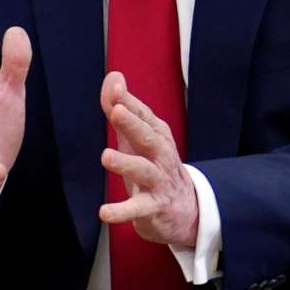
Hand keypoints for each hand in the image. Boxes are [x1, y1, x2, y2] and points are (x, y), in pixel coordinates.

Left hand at [97, 71, 199, 247]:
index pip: (143, 115)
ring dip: (126, 163)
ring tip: (107, 156)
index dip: (129, 102)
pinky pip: (138, 209)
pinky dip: (122, 212)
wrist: (185, 209)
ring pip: (144, 171)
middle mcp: (160, 155)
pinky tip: (104, 212)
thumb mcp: (137, 137)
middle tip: (116, 112)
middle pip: (148, 137)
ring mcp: (159, 181)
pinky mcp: (154, 207)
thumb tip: (113, 77)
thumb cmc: (154, 165)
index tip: (115, 88)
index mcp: (156, 135)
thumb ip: (121, 108)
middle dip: (133, 124)